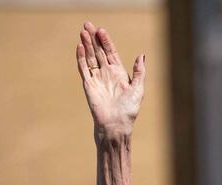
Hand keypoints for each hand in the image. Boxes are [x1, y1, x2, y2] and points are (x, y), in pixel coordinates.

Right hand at [75, 21, 144, 140]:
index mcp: (119, 73)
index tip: (101, 30)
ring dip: (86, 45)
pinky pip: (83, 68)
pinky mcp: (88, 85)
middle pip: (98, 52)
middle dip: (93, 38)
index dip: (106, 42)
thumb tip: (142, 55)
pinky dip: (81, 58)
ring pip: (90, 57)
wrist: (116, 124)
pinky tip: (79, 47)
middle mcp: (107, 74)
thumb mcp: (138, 89)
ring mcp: (97, 78)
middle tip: (87, 24)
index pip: (111, 53)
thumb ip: (139, 72)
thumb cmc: (129, 110)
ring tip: (83, 32)